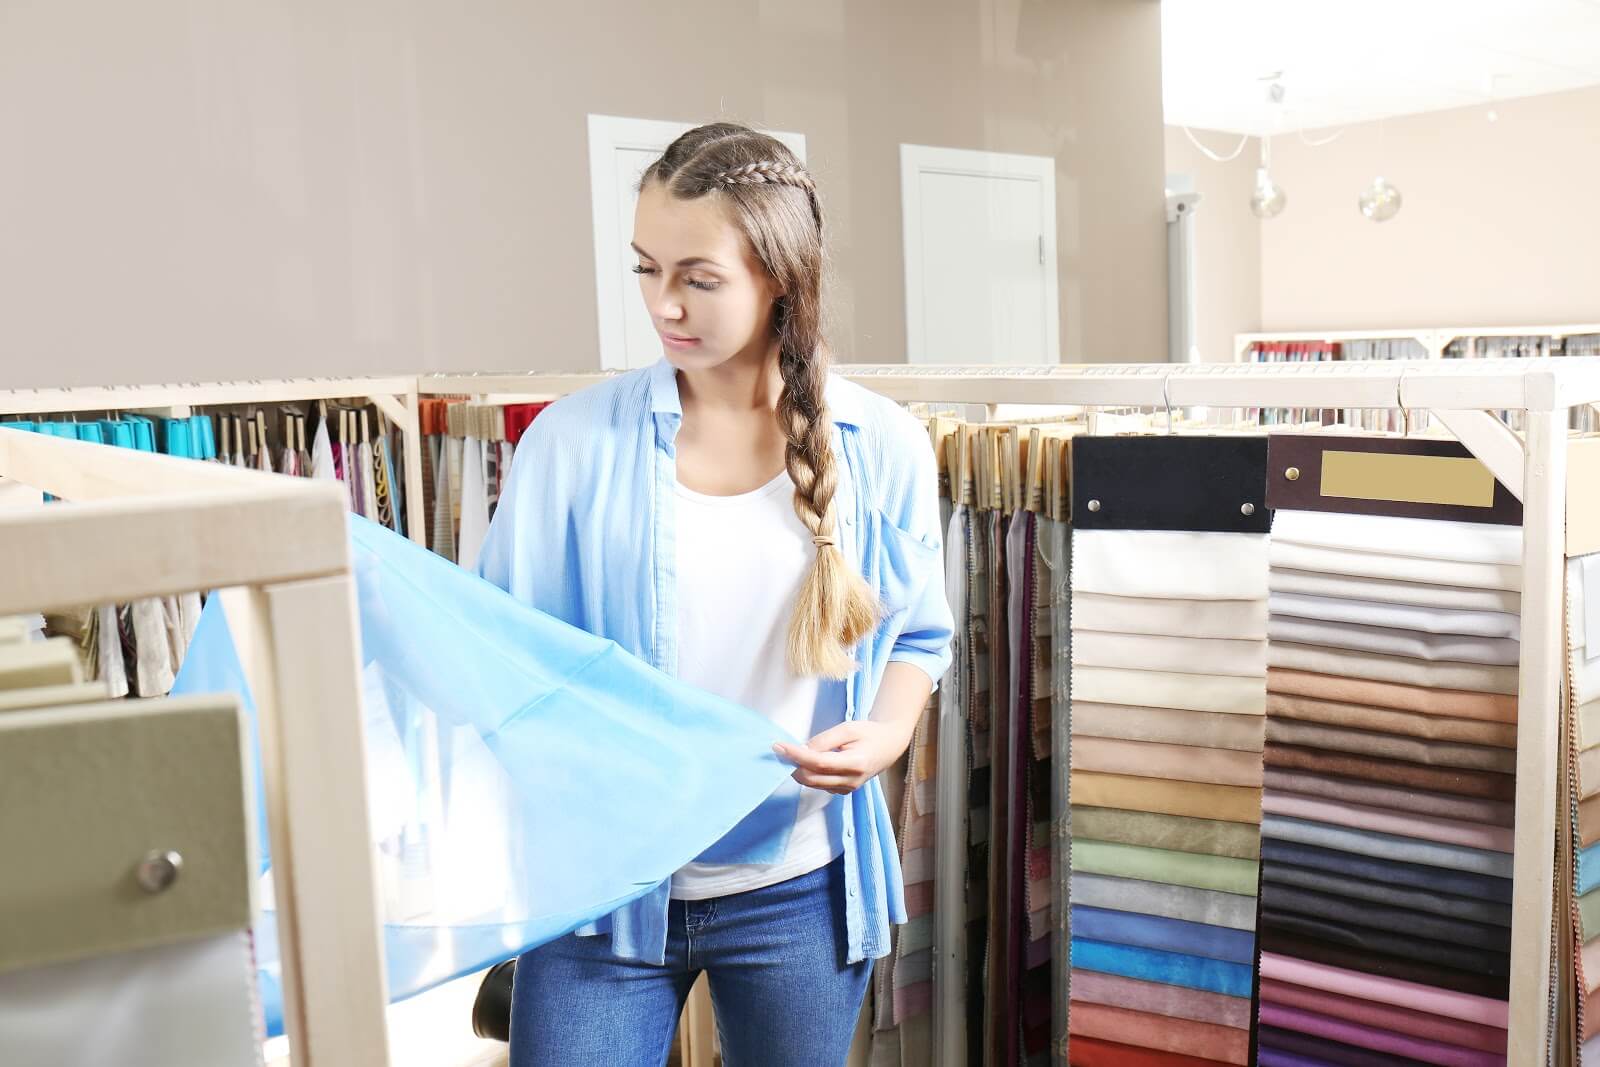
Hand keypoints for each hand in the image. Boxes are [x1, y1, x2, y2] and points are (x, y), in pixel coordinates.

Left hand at [772, 719, 915, 795]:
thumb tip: (802, 750)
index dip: (796, 756)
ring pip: (813, 784)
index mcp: (855, 763)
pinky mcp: (843, 792)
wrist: (888, 747)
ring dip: (799, 770)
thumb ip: (824, 740)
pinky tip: (808, 762)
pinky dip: (809, 775)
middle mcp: (851, 781)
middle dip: (793, 765)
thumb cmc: (869, 733)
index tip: (778, 746)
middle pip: (812, 779)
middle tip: (782, 750)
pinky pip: (820, 785)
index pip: (818, 763)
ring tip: (792, 754)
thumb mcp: (848, 728)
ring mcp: (848, 789)